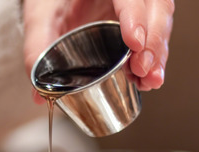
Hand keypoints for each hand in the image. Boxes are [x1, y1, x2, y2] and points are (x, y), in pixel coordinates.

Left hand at [22, 0, 173, 93]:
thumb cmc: (49, 0)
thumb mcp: (39, 18)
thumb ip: (36, 49)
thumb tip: (39, 94)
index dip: (135, 16)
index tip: (134, 43)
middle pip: (155, 6)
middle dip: (153, 41)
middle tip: (142, 70)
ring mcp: (136, 2)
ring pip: (161, 19)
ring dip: (158, 52)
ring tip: (149, 80)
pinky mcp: (140, 17)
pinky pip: (155, 32)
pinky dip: (155, 56)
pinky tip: (149, 78)